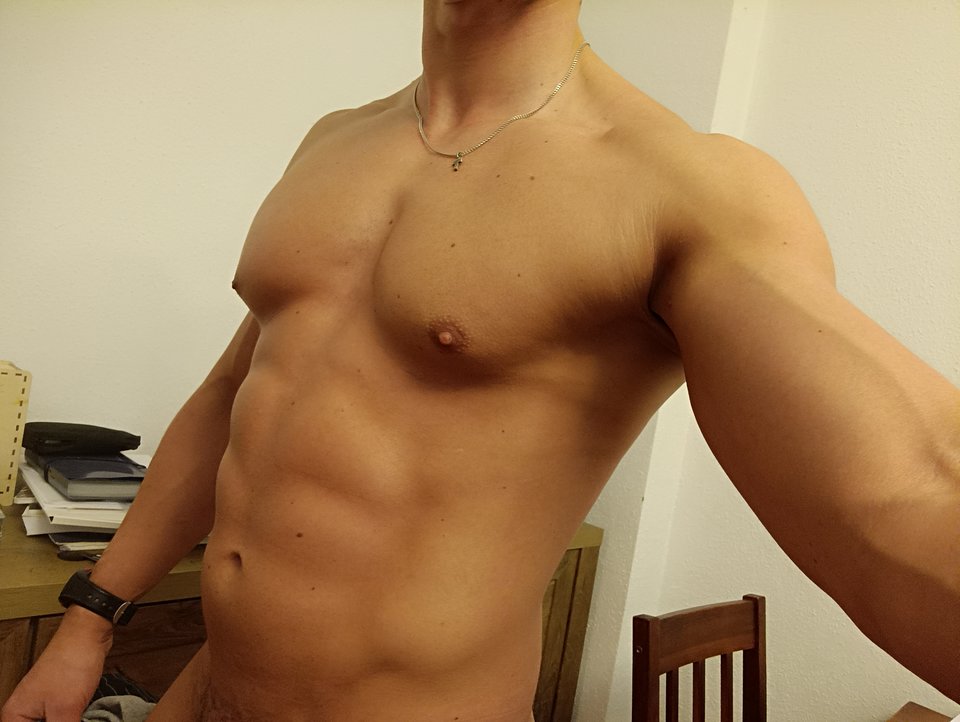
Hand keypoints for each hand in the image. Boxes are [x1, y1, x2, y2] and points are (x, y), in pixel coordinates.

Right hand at [1, 607, 112, 721]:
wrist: (88, 634)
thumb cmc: (71, 666)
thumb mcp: (65, 711)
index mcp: (14, 718)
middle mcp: (22, 714)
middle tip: (74, 721)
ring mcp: (41, 707)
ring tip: (79, 719)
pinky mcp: (59, 701)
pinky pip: (61, 721)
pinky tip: (84, 719)